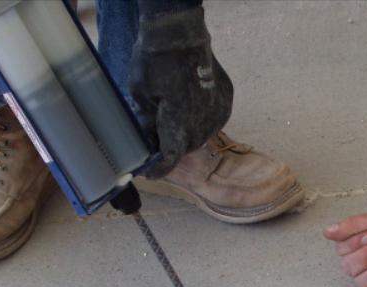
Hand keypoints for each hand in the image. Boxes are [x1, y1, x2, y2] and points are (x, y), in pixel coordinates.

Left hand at [128, 6, 232, 178]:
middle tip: (159, 138)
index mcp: (179, 126)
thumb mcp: (140, 97)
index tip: (150, 173)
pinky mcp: (226, 98)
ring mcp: (218, 110)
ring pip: (202, 133)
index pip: (171, 158)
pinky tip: (191, 107)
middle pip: (186, 146)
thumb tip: (151, 137)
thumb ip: (148, 122)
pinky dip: (202, 117)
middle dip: (172, 145)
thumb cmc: (154, 62)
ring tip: (175, 120)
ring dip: (189, 132)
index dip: (159, 169)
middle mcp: (203, 123)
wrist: (179, 32)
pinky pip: (213, 117)